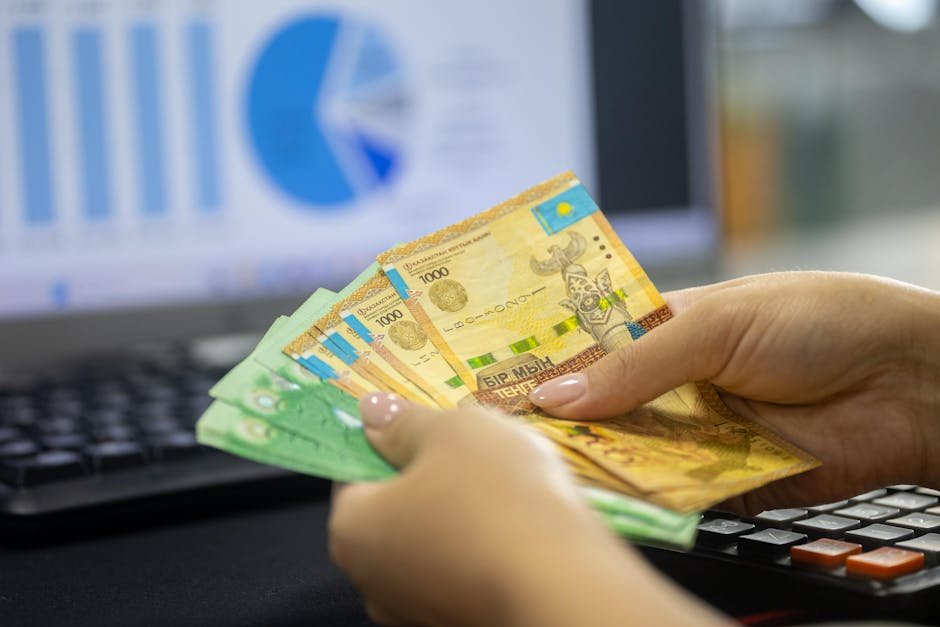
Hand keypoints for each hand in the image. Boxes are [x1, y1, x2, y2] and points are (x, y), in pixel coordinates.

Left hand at [328, 393, 724, 626]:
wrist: (566, 589)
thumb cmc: (499, 499)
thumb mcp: (454, 432)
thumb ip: (406, 421)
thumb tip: (371, 411)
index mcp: (351, 529)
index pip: (354, 471)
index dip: (394, 441)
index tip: (434, 428)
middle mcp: (371, 582)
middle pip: (395, 511)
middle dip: (433, 480)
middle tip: (480, 456)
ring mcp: (416, 613)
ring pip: (435, 544)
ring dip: (463, 517)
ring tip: (513, 494)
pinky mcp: (460, 624)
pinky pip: (466, 573)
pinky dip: (486, 551)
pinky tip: (524, 533)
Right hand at [530, 272, 939, 512]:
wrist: (913, 383)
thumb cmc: (820, 322)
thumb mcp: (719, 326)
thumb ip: (638, 364)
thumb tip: (557, 394)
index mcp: (669, 330)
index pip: (592, 346)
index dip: (545, 361)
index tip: (489, 378)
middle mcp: (677, 384)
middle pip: (604, 407)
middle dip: (559, 421)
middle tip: (498, 435)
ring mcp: (700, 435)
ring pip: (631, 455)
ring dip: (594, 463)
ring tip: (535, 472)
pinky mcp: (726, 484)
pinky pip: (672, 496)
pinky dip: (642, 502)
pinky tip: (599, 505)